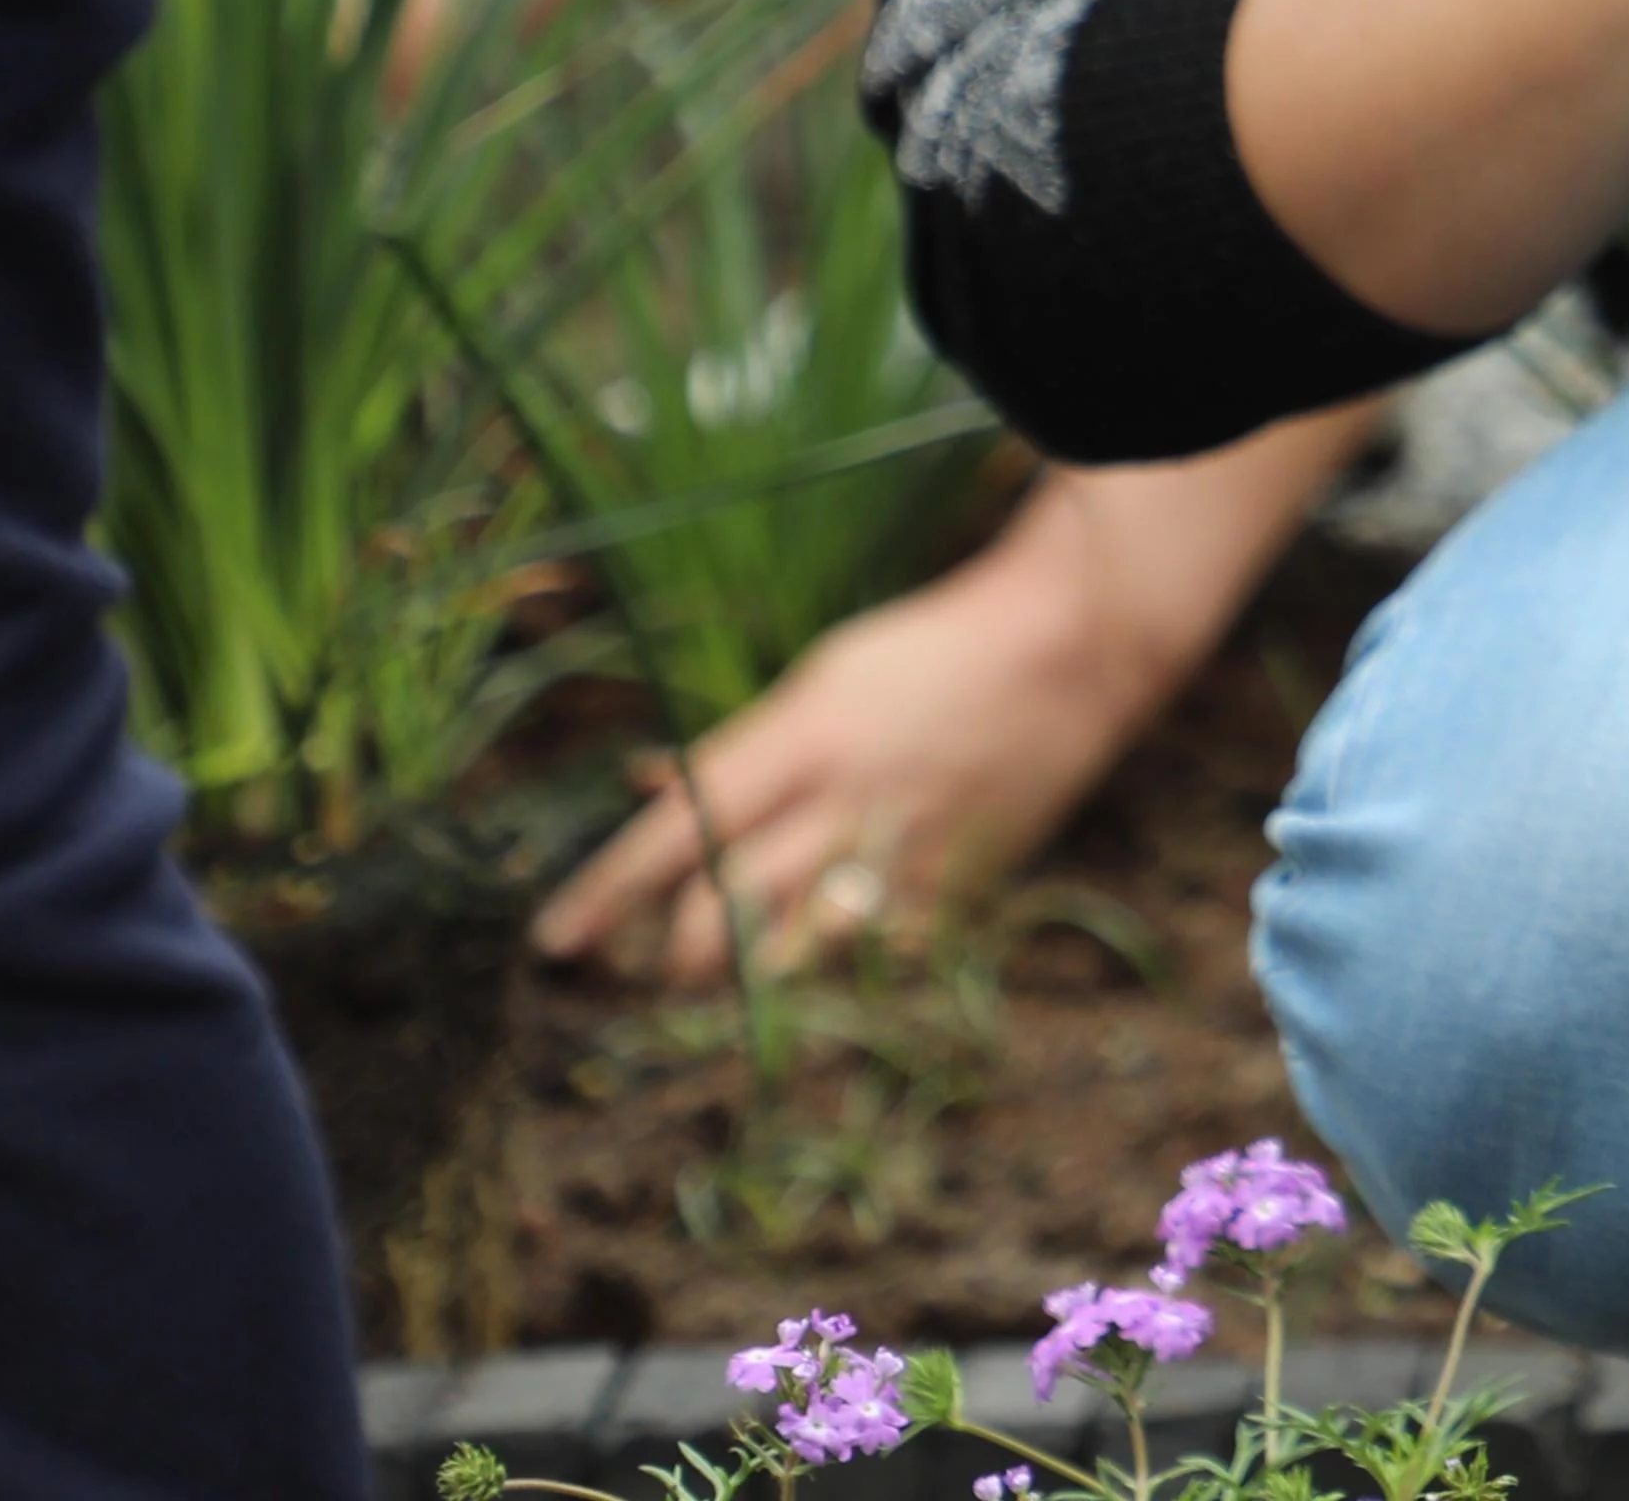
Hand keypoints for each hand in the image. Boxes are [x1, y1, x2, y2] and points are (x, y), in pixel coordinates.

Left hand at [520, 410, 1367, 985]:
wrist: (1072, 647)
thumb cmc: (931, 649)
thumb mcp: (822, 677)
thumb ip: (743, 747)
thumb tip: (654, 787)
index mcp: (799, 739)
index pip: (678, 833)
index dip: (607, 893)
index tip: (557, 940)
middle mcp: (841, 800)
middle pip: (725, 910)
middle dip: (674, 955)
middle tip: (652, 966)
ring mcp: (902, 847)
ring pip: (796, 950)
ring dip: (749, 977)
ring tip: (726, 981)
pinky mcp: (957, 881)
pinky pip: (879, 950)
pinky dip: (842, 963)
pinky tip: (832, 959)